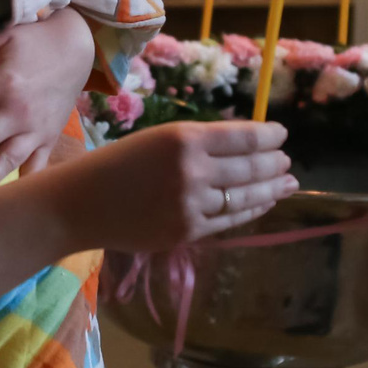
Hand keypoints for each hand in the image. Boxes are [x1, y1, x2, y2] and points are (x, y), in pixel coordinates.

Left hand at [0, 8, 96, 197]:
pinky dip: (21, 185)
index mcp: (2, 85)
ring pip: (2, 162)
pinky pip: (35, 168)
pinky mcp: (48, 140)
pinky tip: (2, 205)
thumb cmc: (33, 40)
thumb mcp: (0, 38)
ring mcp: (35, 131)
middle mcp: (17, 113)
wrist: (78, 47)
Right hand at [58, 120, 296, 253]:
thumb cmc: (117, 164)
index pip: (243, 136)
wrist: (81, 204)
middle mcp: (192, 170)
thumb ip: (198, 143)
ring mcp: (192, 205)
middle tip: (286, 161)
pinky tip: (262, 203)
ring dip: (271, 189)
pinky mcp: (187, 232)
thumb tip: (245, 146)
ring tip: (287, 183)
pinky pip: (229, 220)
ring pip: (245, 196)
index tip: (281, 135)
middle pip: (251, 167)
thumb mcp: (157, 139)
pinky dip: (251, 210)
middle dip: (274, 163)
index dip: (269, 136)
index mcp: (184, 139)